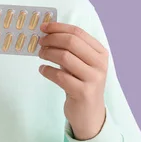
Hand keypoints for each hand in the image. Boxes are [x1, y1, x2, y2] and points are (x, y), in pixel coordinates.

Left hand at [37, 22, 107, 139]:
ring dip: (48, 53)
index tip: (43, 27)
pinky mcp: (83, 92)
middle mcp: (100, 64)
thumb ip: (69, 48)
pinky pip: (59, 76)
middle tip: (40, 42)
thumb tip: (47, 32)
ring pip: (64, 57)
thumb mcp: (80, 63)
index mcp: (100, 52)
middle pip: (71, 42)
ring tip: (41, 55)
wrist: (89, 113)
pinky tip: (43, 70)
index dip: (58, 27)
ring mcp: (93, 79)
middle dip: (51, 39)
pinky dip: (47, 70)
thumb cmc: (81, 83)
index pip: (78, 32)